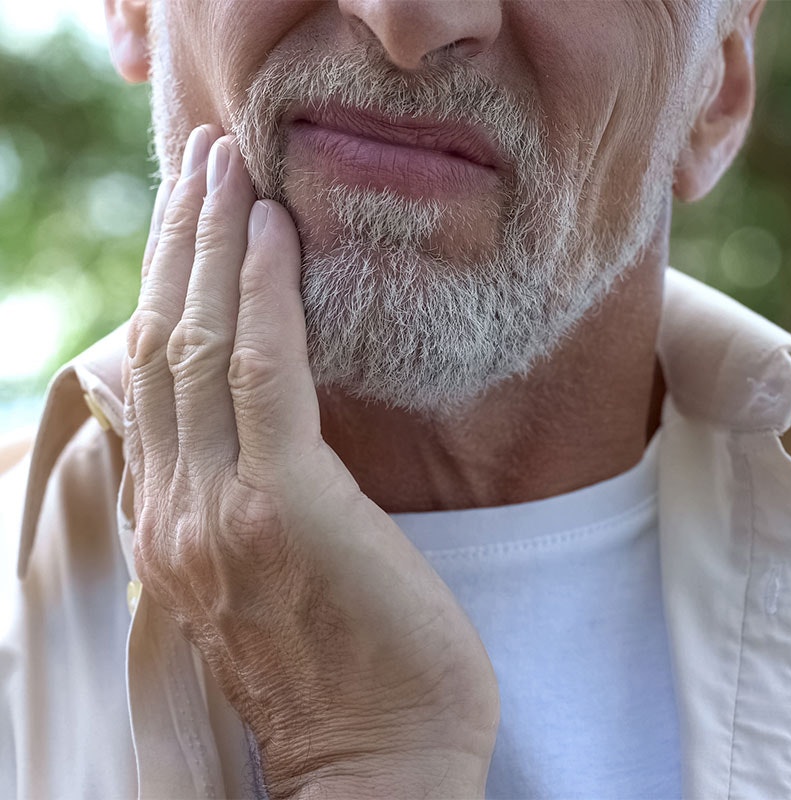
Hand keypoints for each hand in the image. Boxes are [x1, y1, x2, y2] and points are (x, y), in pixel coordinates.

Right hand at [124, 124, 498, 799]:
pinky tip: (275, 232)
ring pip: (198, 344)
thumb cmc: (342, 668)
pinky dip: (265, 295)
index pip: (152, 380)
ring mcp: (219, 507)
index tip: (190, 221)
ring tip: (226, 167)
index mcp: (171, 524)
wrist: (378, 764)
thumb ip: (241, 497)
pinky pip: (263, 373)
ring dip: (212, 243)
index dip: (166, 288)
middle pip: (160, 342)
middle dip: (179, 240)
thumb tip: (254, 421)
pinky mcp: (283, 504)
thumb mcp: (267, 577)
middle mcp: (175, 509)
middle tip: (199, 161)